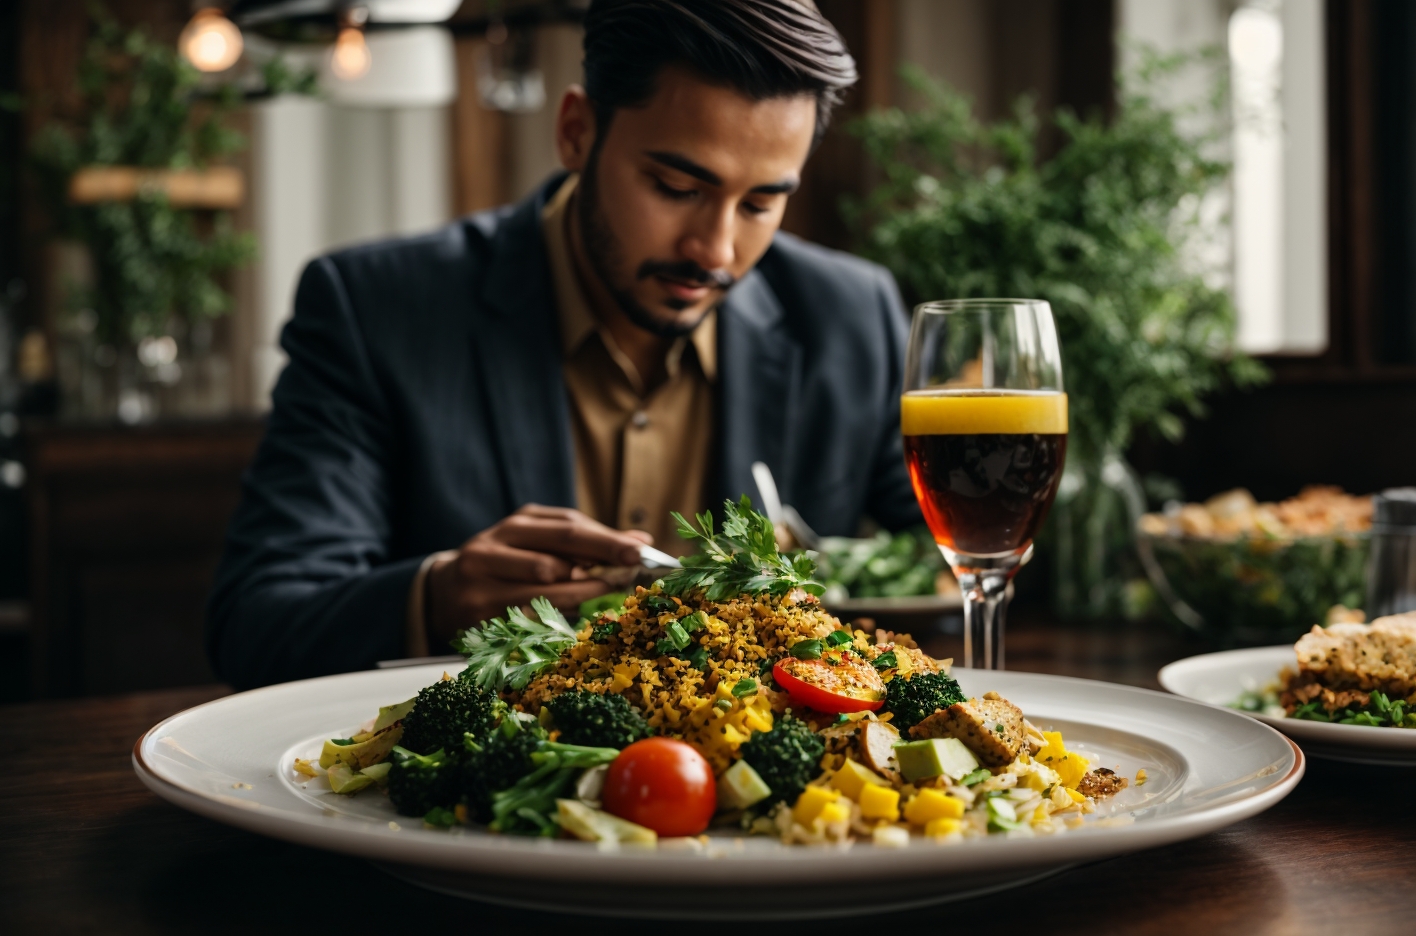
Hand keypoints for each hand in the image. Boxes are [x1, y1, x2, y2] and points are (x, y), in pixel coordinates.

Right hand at [425, 504, 650, 646]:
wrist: (444, 592)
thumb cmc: (508, 565)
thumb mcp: (541, 543)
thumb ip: (588, 542)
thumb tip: (642, 540)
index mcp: (515, 524)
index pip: (568, 527)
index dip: (607, 538)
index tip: (641, 549)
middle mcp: (493, 547)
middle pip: (557, 554)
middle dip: (601, 561)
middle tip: (633, 569)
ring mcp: (481, 582)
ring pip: (545, 588)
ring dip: (582, 593)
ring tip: (603, 592)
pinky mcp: (477, 615)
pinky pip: (529, 618)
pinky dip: (557, 618)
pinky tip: (573, 616)